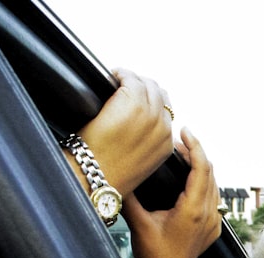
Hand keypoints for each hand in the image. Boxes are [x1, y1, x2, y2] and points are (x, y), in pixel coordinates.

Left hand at [76, 68, 174, 194]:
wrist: (97, 176)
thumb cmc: (110, 172)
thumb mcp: (138, 163)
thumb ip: (145, 144)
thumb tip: (136, 129)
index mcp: (166, 143)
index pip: (167, 111)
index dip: (151, 101)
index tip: (137, 98)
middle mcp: (163, 127)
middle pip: (159, 94)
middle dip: (143, 88)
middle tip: (125, 86)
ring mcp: (149, 114)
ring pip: (147, 84)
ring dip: (131, 79)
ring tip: (118, 81)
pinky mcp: (133, 103)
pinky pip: (130, 78)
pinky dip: (121, 74)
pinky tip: (112, 77)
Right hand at [123, 127, 221, 257]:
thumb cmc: (153, 255)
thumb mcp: (138, 223)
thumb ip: (129, 196)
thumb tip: (116, 172)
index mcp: (194, 210)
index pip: (201, 168)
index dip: (194, 145)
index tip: (184, 130)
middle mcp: (208, 214)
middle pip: (210, 172)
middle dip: (195, 152)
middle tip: (178, 139)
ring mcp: (213, 223)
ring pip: (213, 185)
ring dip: (200, 167)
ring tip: (182, 155)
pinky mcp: (212, 229)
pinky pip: (213, 198)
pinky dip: (204, 183)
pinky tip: (190, 179)